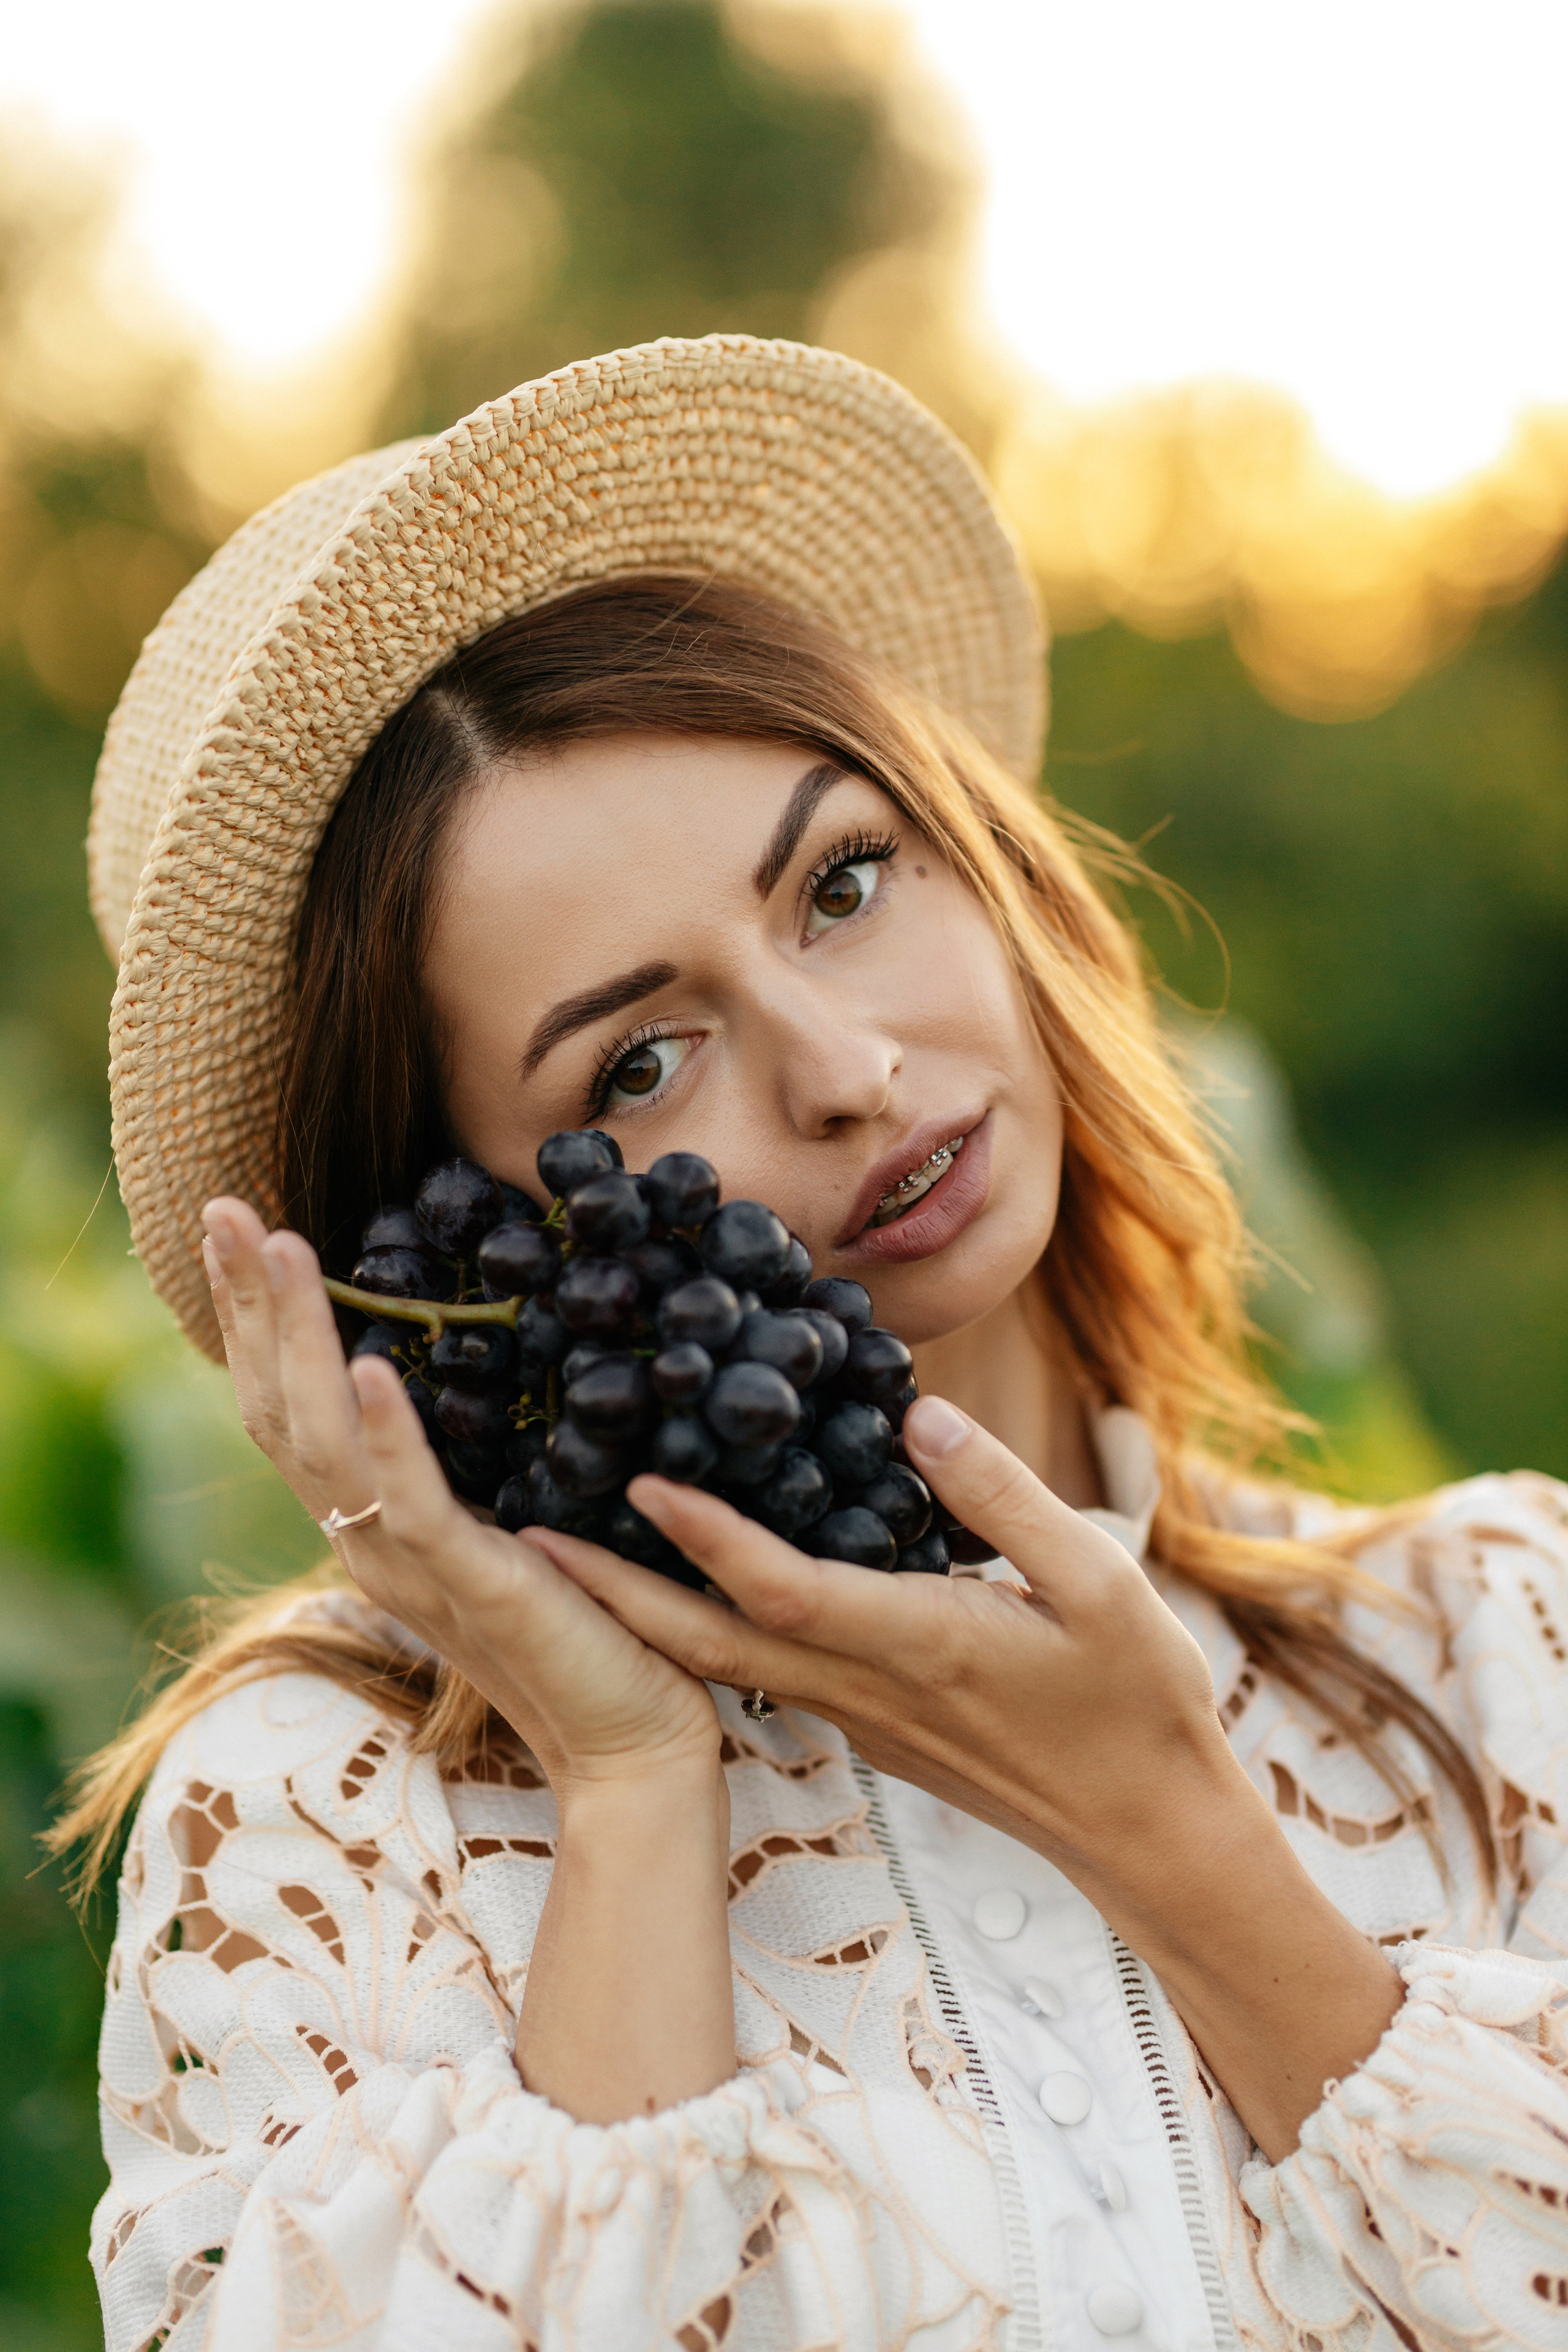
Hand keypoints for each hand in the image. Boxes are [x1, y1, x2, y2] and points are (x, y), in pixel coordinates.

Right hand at [199, 1198, 720, 1790]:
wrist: (629, 1743)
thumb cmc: (585, 1628)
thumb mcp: (506, 1525)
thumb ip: (465, 1465)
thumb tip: (457, 1370)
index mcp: (375, 1524)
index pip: (291, 1409)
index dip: (258, 1322)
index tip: (242, 1232)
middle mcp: (372, 1544)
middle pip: (283, 1412)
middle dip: (250, 1307)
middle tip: (227, 1209)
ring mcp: (413, 1567)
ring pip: (326, 1443)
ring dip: (300, 1341)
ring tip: (282, 1251)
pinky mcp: (474, 1586)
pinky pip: (416, 1502)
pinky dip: (389, 1433)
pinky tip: (371, 1366)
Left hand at [530, 1392, 1227, 1886]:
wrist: (1147, 1832)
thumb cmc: (1134, 1703)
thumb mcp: (1100, 1586)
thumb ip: (1004, 1497)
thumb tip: (918, 1416)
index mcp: (917, 1644)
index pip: (782, 1589)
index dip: (705, 1537)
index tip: (635, 1480)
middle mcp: (866, 1688)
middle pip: (710, 1641)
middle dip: (611, 1594)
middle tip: (521, 1541)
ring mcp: (860, 1717)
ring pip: (723, 1663)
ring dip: (639, 1614)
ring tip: (568, 1555)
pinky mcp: (871, 1727)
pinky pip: (761, 1673)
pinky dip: (700, 1633)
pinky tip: (676, 1597)